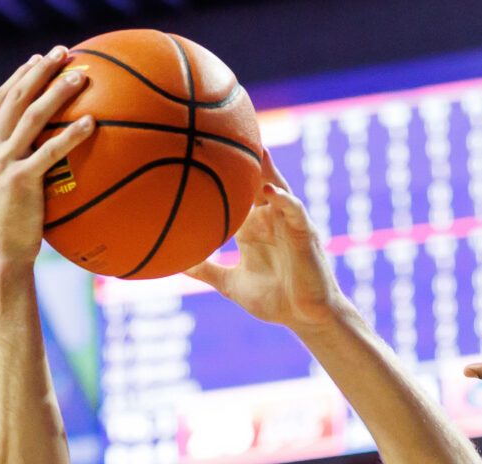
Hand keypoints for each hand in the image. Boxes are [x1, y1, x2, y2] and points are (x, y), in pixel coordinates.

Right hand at [0, 48, 93, 274]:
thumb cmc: (7, 229)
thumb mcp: (4, 191)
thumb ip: (18, 167)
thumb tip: (48, 159)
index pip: (0, 99)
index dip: (20, 75)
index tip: (39, 59)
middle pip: (15, 96)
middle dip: (40, 70)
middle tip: (63, 53)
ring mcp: (2, 163)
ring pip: (31, 116)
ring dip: (57, 92)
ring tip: (81, 77)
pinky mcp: (19, 181)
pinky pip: (50, 151)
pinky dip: (71, 135)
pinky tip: (91, 123)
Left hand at [185, 162, 345, 329]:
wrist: (305, 318)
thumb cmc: (274, 300)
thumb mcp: (231, 284)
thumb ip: (206, 271)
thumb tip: (176, 265)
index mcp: (251, 227)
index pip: (235, 191)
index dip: (222, 171)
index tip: (200, 148)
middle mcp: (269, 219)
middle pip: (255, 181)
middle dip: (245, 157)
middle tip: (227, 128)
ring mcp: (287, 224)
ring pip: (278, 187)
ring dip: (267, 168)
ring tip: (255, 146)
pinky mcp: (305, 234)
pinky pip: (295, 210)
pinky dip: (283, 200)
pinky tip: (270, 191)